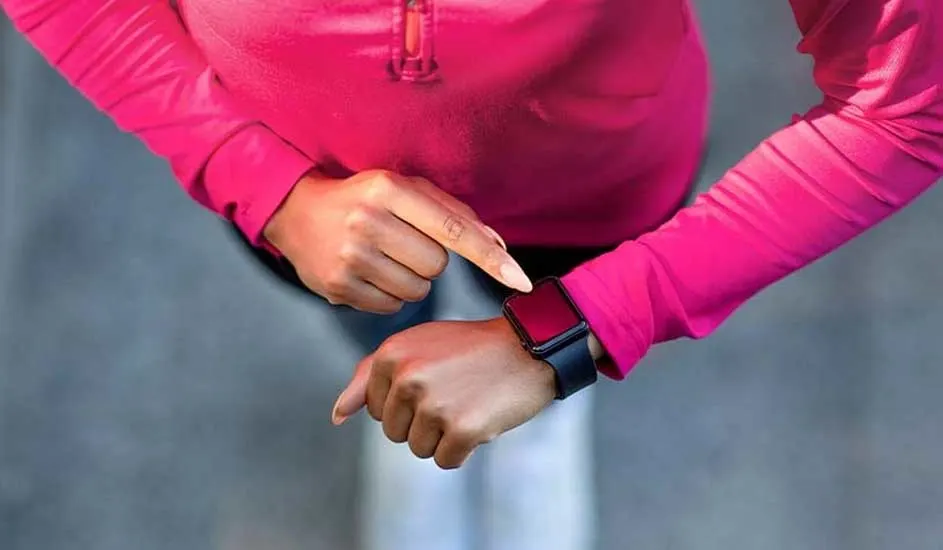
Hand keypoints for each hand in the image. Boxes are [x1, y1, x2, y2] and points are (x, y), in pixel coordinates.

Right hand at [263, 170, 530, 312]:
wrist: (295, 213)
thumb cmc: (362, 199)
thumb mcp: (403, 189)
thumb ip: (452, 212)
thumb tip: (498, 245)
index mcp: (390, 190)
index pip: (453, 229)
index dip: (490, 257)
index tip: (519, 279)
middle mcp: (369, 221)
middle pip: (437, 265)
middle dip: (430, 260)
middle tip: (403, 244)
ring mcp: (350, 256)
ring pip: (417, 290)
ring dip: (411, 280)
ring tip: (384, 258)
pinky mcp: (338, 286)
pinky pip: (390, 307)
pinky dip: (388, 295)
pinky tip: (369, 273)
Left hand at [330, 318, 557, 468]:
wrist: (528, 347)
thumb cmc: (469, 348)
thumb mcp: (416, 346)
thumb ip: (369, 376)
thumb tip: (337, 414)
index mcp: (391, 355)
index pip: (374, 409)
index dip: (405, 403)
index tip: (434, 381)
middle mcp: (407, 378)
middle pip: (394, 432)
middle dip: (423, 421)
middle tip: (454, 391)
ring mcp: (434, 404)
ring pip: (419, 449)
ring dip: (444, 436)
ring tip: (467, 402)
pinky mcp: (462, 428)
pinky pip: (447, 460)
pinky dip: (464, 448)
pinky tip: (481, 418)